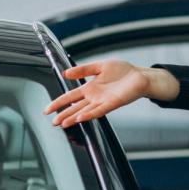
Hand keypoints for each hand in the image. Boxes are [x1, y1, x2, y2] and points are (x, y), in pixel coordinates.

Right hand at [44, 60, 178, 127]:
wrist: (140, 76)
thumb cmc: (123, 72)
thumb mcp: (99, 66)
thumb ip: (83, 70)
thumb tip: (66, 73)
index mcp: (90, 88)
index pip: (70, 96)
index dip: (58, 102)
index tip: (47, 109)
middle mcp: (95, 97)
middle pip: (75, 107)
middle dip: (63, 114)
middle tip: (52, 121)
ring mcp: (103, 101)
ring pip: (84, 111)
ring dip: (73, 117)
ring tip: (63, 123)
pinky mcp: (113, 103)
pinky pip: (99, 110)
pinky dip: (89, 114)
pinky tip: (80, 118)